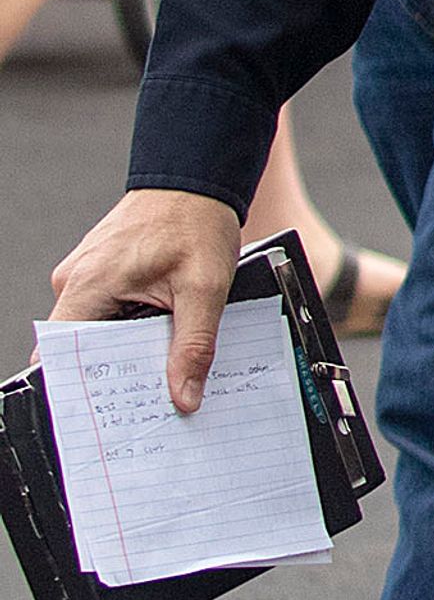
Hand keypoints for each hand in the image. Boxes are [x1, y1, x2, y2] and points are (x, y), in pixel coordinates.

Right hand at [46, 191, 244, 411]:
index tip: (100, 420)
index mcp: (88, 285)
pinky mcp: (102, 273)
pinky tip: (158, 344)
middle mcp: (76, 282)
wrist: (197, 179)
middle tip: (139, 410)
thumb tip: (183, 398)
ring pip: (97, 331)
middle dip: (109, 377)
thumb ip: (194, 345)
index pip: (63, 354)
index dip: (79, 389)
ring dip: (124, 352)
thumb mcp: (205, 288)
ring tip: (155, 379)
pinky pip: (107, 312)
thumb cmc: (196, 222)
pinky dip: (129, 329)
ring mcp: (87, 276)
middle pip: (80, 348)